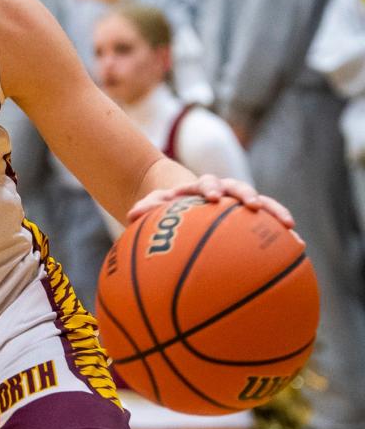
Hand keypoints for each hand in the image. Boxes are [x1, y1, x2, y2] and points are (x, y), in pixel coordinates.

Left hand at [126, 175, 294, 228]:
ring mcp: (237, 200)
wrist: (179, 196)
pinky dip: (280, 229)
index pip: (206, 183)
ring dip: (273, 211)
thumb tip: (131, 215)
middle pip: (237, 188)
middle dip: (246, 195)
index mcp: (198, 187)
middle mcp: (221, 190)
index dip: (210, 189)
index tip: (213, 197)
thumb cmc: (165, 206)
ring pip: (259, 202)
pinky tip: (297, 245)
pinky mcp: (248, 212)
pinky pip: (267, 220)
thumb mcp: (154, 206)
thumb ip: (146, 208)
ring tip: (288, 226)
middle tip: (252, 204)